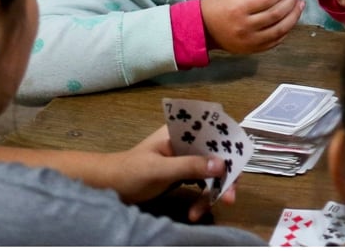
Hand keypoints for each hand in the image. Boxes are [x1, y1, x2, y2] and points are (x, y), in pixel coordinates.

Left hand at [100, 126, 238, 221]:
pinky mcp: (182, 175)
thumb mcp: (160, 170)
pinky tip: (194, 213)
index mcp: (181, 132)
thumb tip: (222, 164)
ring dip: (212, 193)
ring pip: (211, 173)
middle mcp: (187, 142)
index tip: (237, 166)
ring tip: (202, 212)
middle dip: (224, 177)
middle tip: (229, 197)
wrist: (107, 187)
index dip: (230, 146)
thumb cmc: (129, 172)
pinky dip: (201, 199)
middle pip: (217, 155)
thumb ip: (190, 166)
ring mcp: (185, 159)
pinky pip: (201, 185)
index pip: (215, 132)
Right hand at [200, 0, 302, 54]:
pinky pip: (274, 42)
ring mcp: (250, 40)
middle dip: (290, 3)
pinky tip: (290, 21)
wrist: (202, 29)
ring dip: (293, 17)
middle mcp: (246, 26)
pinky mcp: (252, 49)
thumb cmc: (215, 5)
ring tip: (299, 6)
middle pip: (276, 15)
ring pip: (279, 30)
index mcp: (239, 8)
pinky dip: (285, 31)